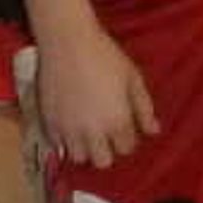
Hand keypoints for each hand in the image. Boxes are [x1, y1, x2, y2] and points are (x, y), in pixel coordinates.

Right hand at [36, 25, 158, 170]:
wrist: (67, 41)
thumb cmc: (105, 56)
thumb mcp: (133, 78)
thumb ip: (144, 108)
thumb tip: (153, 131)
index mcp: (117, 122)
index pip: (126, 148)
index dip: (127, 138)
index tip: (123, 127)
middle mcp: (93, 132)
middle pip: (103, 162)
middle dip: (107, 150)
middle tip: (105, 134)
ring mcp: (68, 130)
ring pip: (79, 158)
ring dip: (85, 148)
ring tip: (86, 132)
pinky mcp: (49, 123)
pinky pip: (58, 145)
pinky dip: (64, 140)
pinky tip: (69, 125)